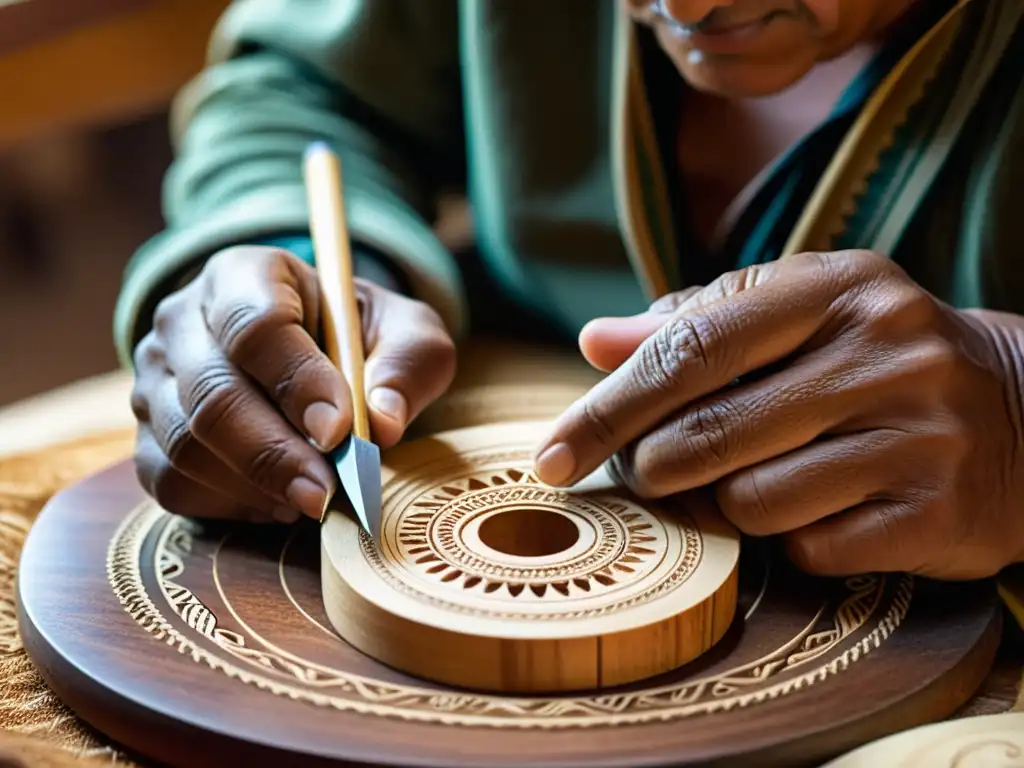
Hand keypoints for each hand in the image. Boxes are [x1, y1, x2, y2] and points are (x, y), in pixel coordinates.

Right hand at [130, 246, 455, 523]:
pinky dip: (230, 505)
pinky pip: (173, 483)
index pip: (256, 326)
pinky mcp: (147, 437)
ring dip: (256, 486)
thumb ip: (407, 365)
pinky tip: (280, 502)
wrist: (316, 356)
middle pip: (212, 395)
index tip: (340, 431)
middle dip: (276, 454)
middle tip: (328, 491)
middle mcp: (182, 320)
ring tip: (314, 497)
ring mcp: (154, 380)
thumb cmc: (362, 339)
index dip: (297, 383)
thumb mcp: (406, 334)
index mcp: (245, 274)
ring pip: (186, 446)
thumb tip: (381, 424)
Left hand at [534, 250, 1023, 578]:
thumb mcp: (796, 313)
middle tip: (648, 471)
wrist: (1021, 411)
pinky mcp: (939, 512)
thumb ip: (693, 322)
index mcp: (834, 288)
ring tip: (751, 481)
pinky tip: (816, 510)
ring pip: (753, 501)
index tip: (550, 456)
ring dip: (726, 506)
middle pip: (707, 435)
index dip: (607, 408)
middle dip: (652, 467)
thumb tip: (594, 341)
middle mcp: (884, 353)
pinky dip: (791, 541)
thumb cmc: (871, 358)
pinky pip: (811, 549)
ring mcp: (920, 434)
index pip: (690, 348)